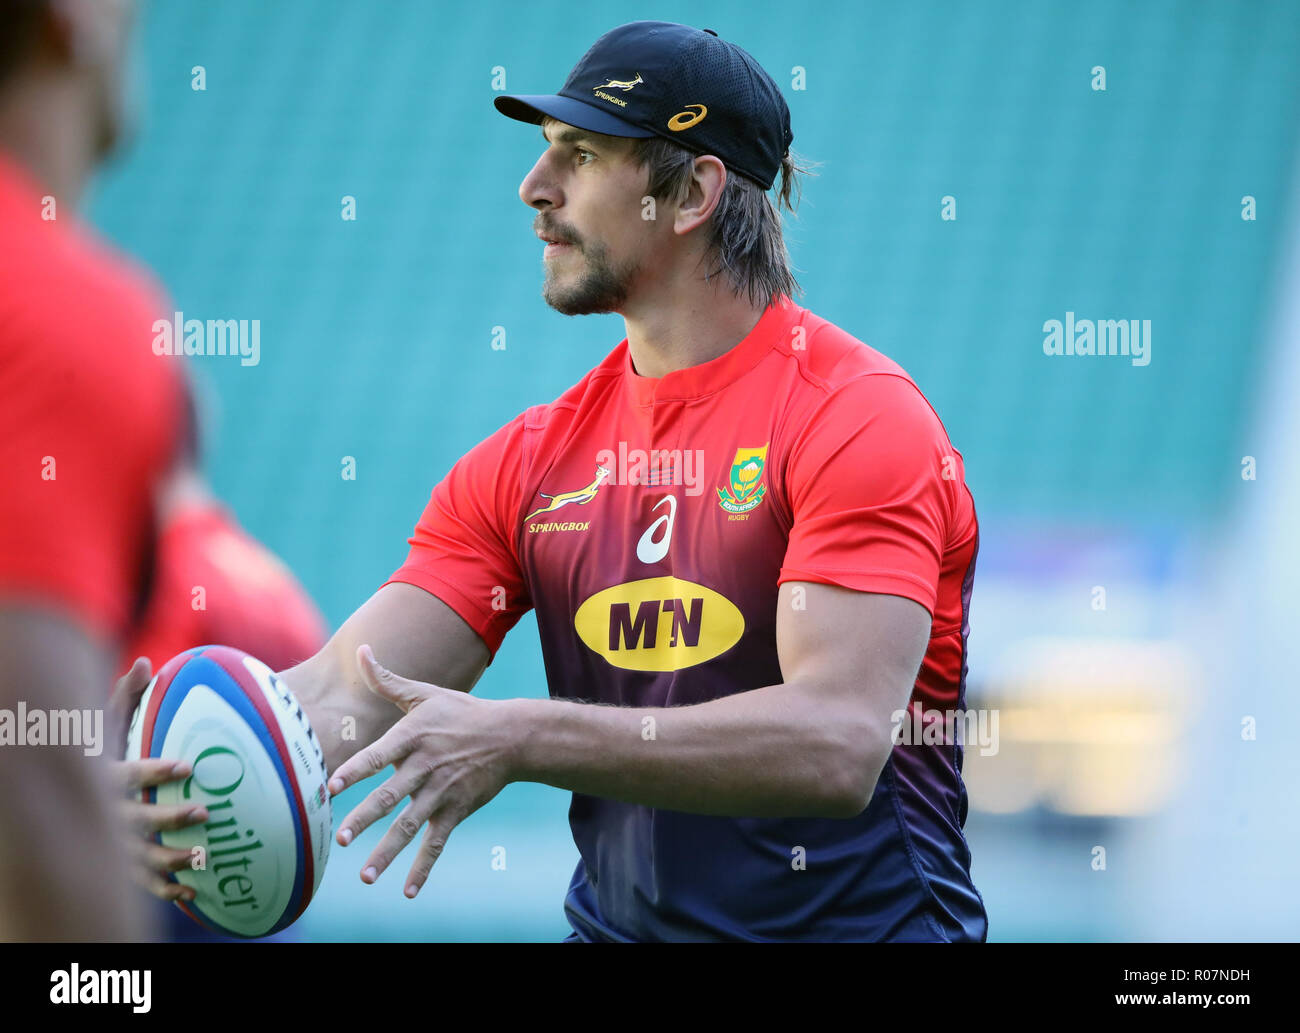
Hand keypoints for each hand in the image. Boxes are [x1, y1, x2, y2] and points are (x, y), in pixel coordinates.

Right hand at [109, 656, 208, 902]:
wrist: (68, 800)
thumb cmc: (96, 755)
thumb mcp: (103, 727)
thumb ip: (124, 698)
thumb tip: (145, 662)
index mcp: (104, 778)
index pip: (128, 774)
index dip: (155, 770)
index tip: (187, 765)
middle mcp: (105, 813)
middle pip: (136, 819)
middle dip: (169, 817)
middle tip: (206, 809)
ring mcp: (110, 843)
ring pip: (140, 857)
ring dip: (171, 858)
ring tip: (203, 855)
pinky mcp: (119, 865)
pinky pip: (141, 883)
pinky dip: (165, 889)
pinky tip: (192, 891)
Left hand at [327, 644, 516, 897]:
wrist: (510, 737)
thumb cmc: (460, 712)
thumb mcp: (425, 694)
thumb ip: (387, 680)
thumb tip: (362, 650)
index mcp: (414, 737)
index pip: (379, 756)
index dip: (355, 771)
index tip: (331, 788)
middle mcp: (426, 767)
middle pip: (391, 796)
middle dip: (366, 818)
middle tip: (342, 837)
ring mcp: (442, 792)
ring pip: (411, 826)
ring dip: (388, 851)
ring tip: (365, 875)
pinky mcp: (456, 811)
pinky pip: (436, 843)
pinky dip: (423, 868)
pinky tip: (407, 891)